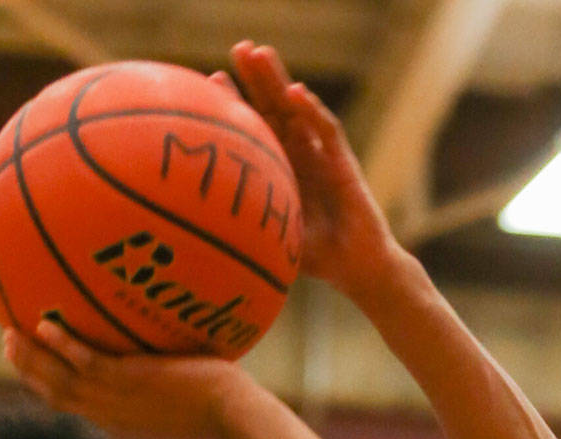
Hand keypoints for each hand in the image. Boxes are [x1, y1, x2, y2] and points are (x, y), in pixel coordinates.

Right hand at [4, 319, 254, 436]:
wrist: (235, 414)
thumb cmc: (220, 403)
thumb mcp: (181, 394)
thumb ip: (162, 377)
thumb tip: (166, 352)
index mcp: (119, 416)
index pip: (72, 403)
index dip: (45, 385)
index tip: (29, 365)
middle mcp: (112, 411)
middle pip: (56, 394)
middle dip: (28, 370)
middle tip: (7, 344)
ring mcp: (119, 398)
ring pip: (61, 380)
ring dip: (32, 358)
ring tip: (10, 333)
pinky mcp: (131, 380)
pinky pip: (86, 361)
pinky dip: (62, 344)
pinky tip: (44, 323)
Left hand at [221, 41, 398, 297]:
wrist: (358, 268)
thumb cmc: (317, 257)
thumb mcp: (274, 235)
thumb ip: (248, 222)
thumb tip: (202, 223)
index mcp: (282, 166)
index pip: (256, 126)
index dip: (236, 103)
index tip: (209, 80)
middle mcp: (301, 153)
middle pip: (275, 106)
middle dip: (257, 77)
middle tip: (237, 48)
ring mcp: (322, 154)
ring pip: (298, 109)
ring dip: (279, 80)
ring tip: (259, 53)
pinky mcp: (343, 162)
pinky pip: (327, 130)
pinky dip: (311, 111)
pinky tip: (295, 93)